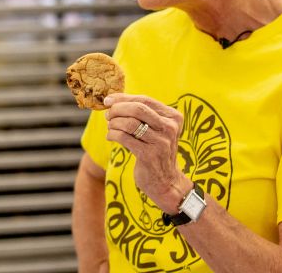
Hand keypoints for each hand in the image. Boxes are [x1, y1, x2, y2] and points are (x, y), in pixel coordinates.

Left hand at [103, 94, 188, 211]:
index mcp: (173, 117)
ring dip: (113, 123)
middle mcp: (170, 128)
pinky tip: (110, 137)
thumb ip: (140, 114)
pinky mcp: (149, 155)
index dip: (124, 98)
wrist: (166, 182)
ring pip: (129, 123)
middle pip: (137, 109)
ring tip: (110, 127)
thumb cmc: (155, 151)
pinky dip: (112, 134)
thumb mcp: (155, 130)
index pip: (145, 100)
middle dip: (118, 109)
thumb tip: (112, 100)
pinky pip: (124, 138)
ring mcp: (161, 142)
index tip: (108, 100)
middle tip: (108, 115)